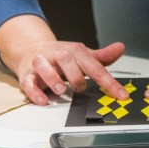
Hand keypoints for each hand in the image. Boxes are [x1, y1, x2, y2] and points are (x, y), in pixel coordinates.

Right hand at [14, 40, 129, 105]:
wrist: (32, 49)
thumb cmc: (61, 56)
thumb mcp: (83, 55)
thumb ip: (102, 56)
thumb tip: (120, 48)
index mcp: (75, 52)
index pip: (95, 66)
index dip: (109, 82)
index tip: (121, 95)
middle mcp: (58, 55)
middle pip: (67, 61)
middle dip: (75, 76)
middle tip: (81, 87)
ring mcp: (42, 63)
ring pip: (45, 67)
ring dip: (53, 79)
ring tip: (61, 90)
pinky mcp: (27, 74)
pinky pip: (28, 82)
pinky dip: (35, 91)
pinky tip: (43, 100)